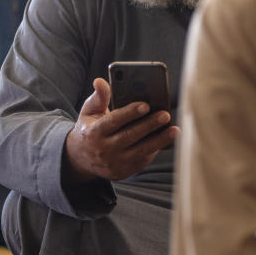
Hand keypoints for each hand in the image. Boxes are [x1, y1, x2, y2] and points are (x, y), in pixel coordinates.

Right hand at [63, 78, 179, 182]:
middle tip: (166, 115)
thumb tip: (101, 81)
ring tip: (175, 130)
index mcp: (94, 132)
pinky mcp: (122, 173)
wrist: (81, 159)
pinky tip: (166, 140)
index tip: (146, 105)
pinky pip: (142, 160)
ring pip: (140, 150)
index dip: (130, 113)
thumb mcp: (89, 112)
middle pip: (130, 136)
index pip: (114, 121)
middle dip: (149, 125)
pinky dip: (155, 150)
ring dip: (159, 140)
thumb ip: (98, 97)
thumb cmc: (90, 129)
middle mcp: (103, 150)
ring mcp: (113, 163)